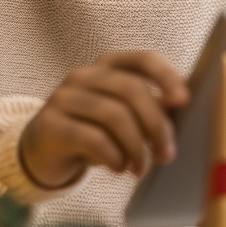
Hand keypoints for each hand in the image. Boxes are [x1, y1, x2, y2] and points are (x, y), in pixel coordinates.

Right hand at [19, 51, 189, 187]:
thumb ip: (149, 110)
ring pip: (114, 115)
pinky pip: (93, 138)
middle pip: (131, 89)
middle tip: (166, 154)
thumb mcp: (121, 117)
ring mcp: (63, 97)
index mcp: (107, 66)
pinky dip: (114, 157)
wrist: (42, 151)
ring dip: (136, 147)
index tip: (183, 100)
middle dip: (156, 125)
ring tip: (140, 167)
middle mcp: (83, 75)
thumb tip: (182, 114)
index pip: (143, 59)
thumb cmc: (92, 131)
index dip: (166, 76)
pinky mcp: (50, 125)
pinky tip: (119, 167)